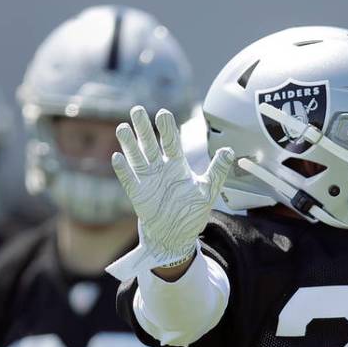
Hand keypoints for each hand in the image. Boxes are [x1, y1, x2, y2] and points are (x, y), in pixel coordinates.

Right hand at [104, 106, 233, 280]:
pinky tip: (117, 157)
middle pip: (150, 144)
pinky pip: (128, 180)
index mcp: (177, 165)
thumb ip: (217, 171)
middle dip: (144, 128)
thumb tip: (230, 150)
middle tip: (137, 110)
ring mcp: (147, 180)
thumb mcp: (208, 191)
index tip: (163, 113)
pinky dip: (123, 169)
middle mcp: (160, 169)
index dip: (167, 128)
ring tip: (123, 127)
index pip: (171, 142)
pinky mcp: (137, 195)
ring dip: (129, 143)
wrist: (176, 236)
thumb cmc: (192, 213)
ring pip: (137, 157)